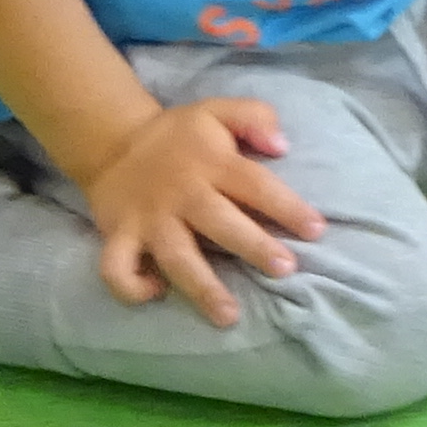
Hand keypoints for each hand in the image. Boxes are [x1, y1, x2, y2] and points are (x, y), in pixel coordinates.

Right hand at [74, 96, 320, 326]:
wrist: (111, 142)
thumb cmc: (180, 137)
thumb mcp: (216, 111)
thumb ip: (254, 117)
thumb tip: (281, 145)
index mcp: (209, 161)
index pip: (255, 184)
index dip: (287, 207)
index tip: (316, 230)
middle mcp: (180, 192)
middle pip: (219, 222)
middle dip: (253, 246)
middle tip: (285, 269)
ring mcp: (147, 218)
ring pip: (174, 255)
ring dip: (201, 287)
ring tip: (229, 316)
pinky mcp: (118, 235)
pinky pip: (116, 266)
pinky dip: (130, 286)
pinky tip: (156, 294)